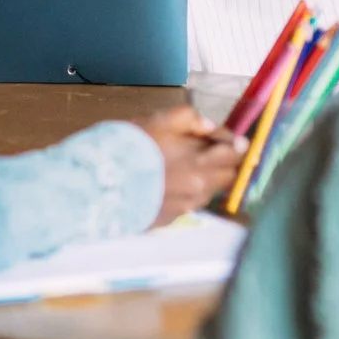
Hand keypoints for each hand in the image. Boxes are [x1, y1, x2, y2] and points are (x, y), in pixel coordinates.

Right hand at [134, 106, 242, 224]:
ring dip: (207, 179)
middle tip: (214, 152)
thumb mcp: (159, 120)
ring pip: (209, 192)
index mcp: (200, 163)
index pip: (234, 155)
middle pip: (228, 177)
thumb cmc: (130, 148)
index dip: (236, 144)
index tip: (234, 140)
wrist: (102, 184)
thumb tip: (210, 126)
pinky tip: (171, 184)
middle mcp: (199, 189)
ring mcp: (185, 207)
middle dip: (225, 163)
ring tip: (188, 167)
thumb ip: (189, 118)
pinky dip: (187, 193)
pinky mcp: (170, 219)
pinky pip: (189, 204)